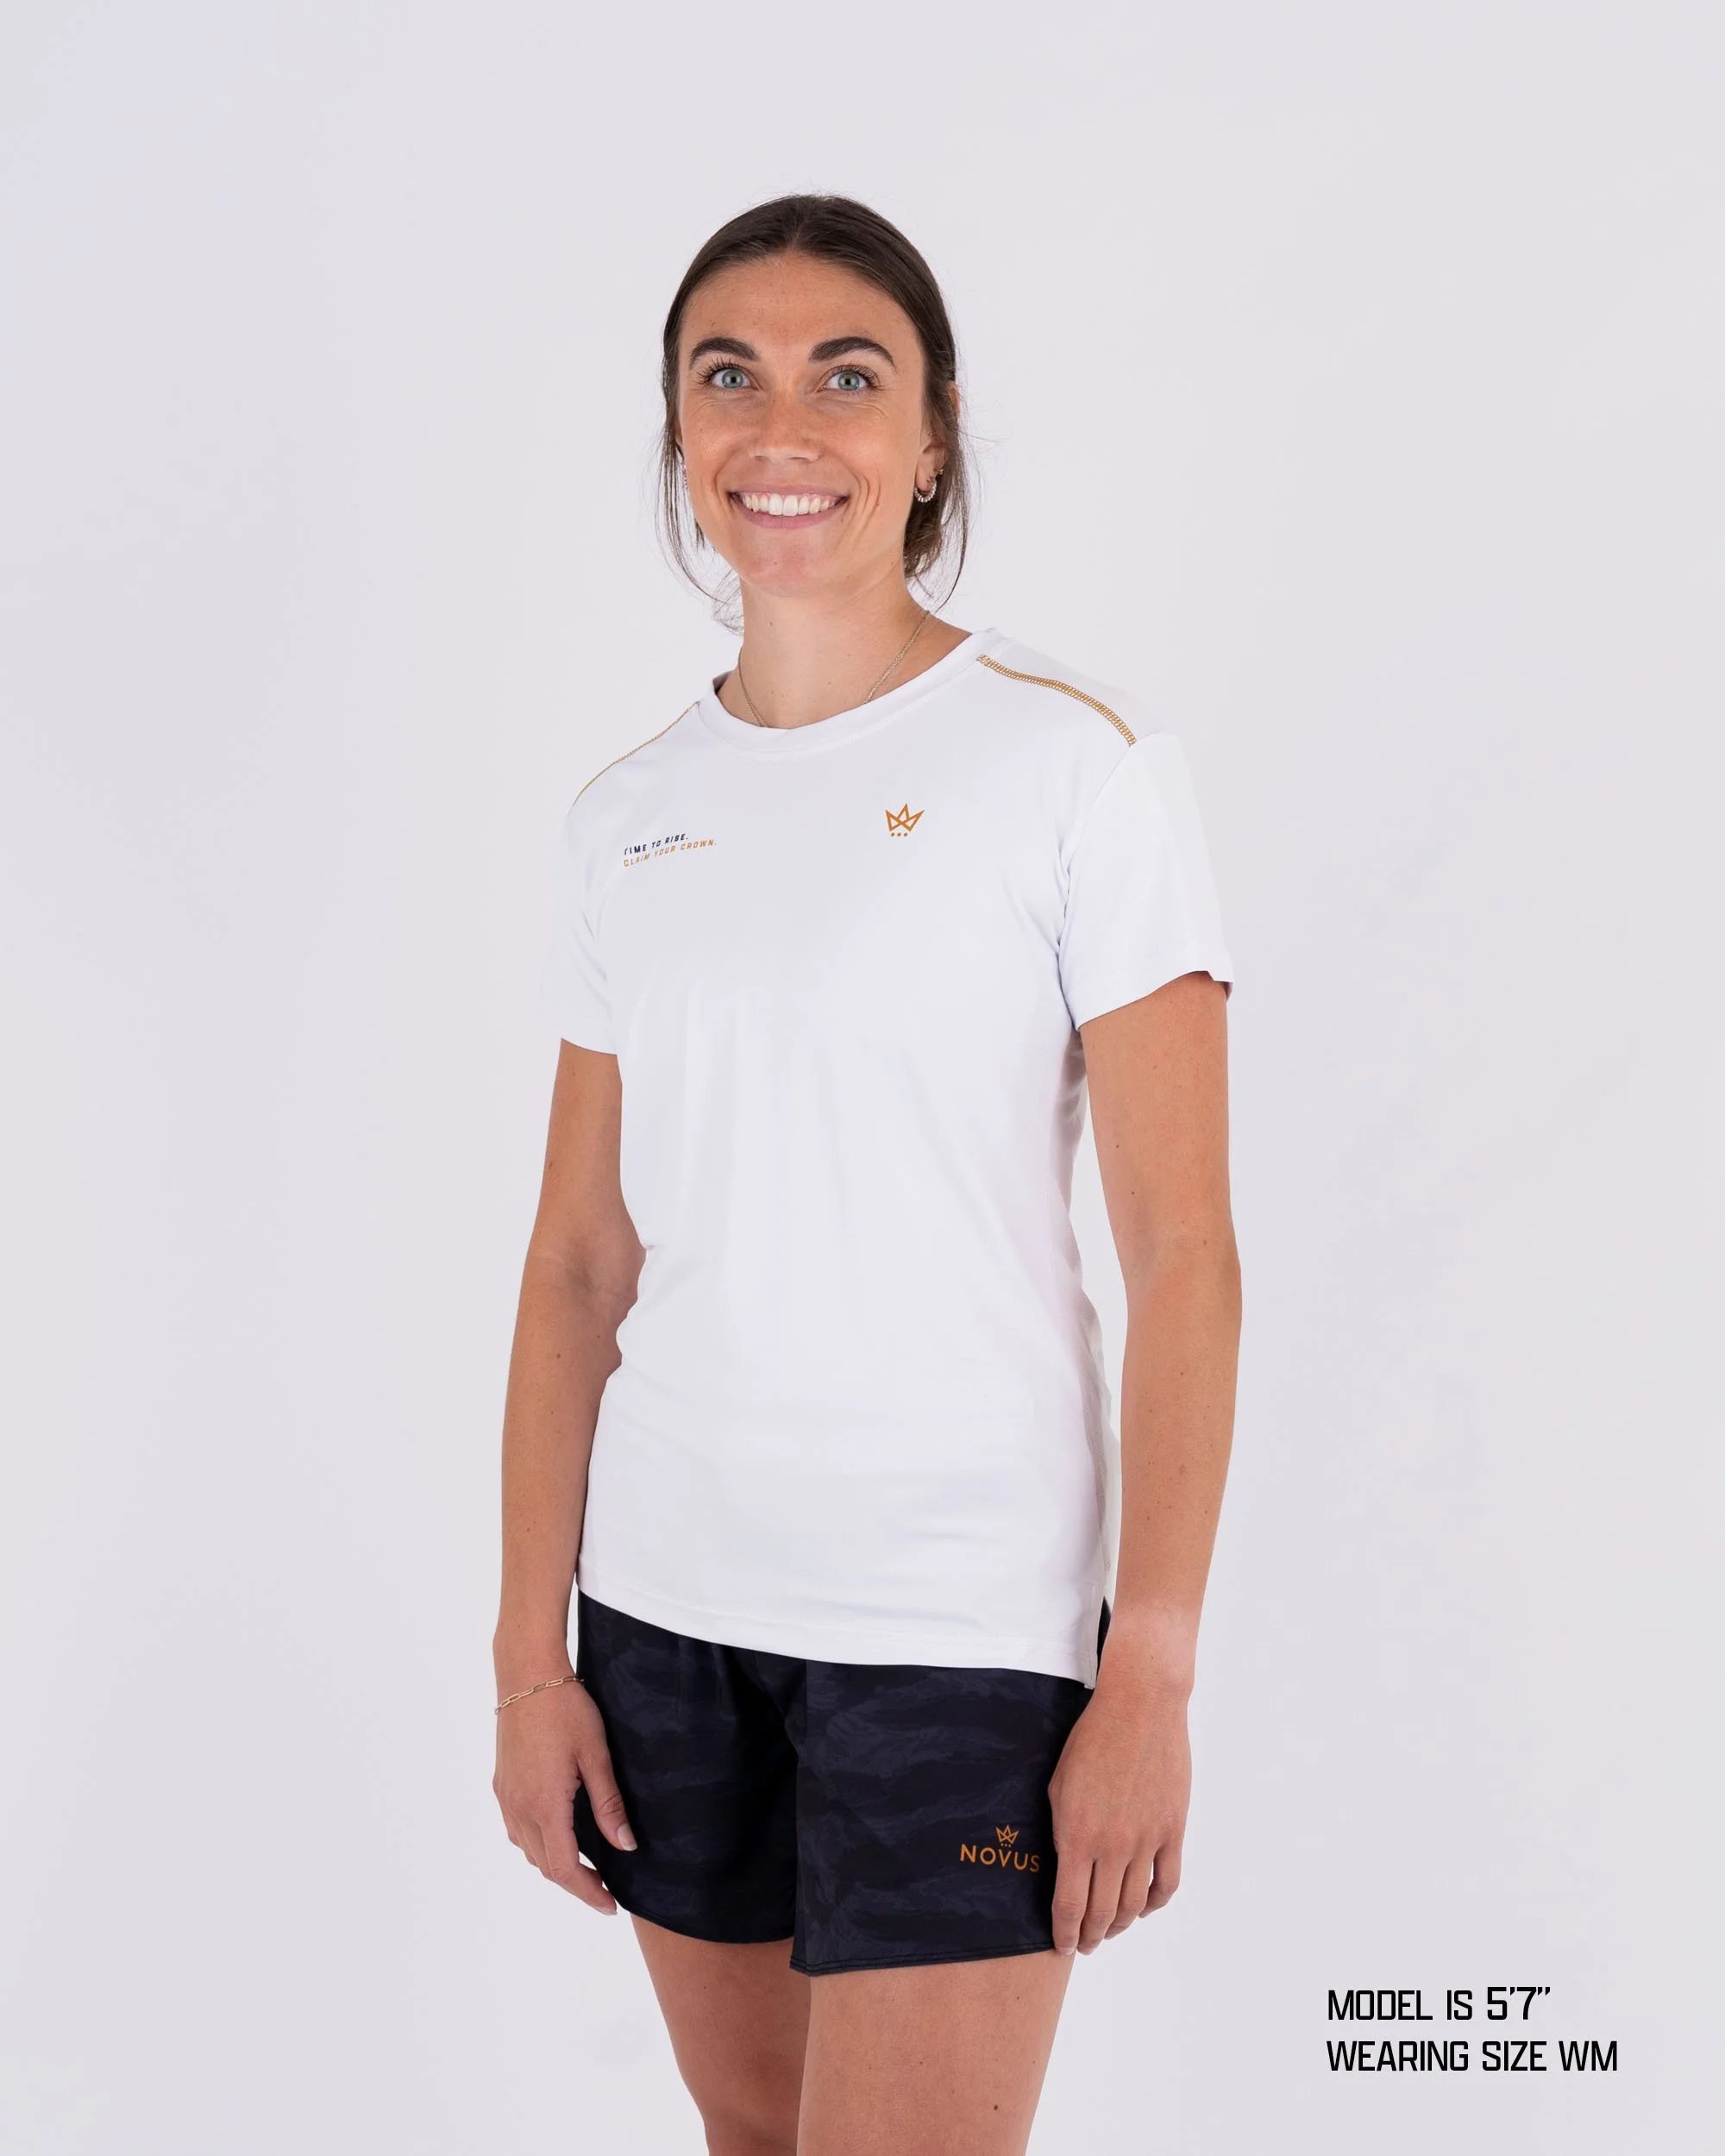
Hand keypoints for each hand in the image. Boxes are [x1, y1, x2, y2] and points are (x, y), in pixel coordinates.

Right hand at [492, 1678, 635, 1914]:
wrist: (526, 1674)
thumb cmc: (566, 1709)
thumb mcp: (596, 1755)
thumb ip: (609, 1805)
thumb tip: (626, 1846)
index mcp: (544, 1805)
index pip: (564, 1869)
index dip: (587, 1892)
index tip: (609, 1906)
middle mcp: (518, 1808)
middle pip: (544, 1865)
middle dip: (575, 1883)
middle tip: (604, 1890)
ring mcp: (506, 1797)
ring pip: (528, 1849)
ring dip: (555, 1864)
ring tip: (586, 1866)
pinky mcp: (502, 1784)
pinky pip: (518, 1829)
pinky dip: (538, 1842)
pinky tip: (557, 1833)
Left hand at [1046, 1677, 1190, 1955]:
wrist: (1139, 1707)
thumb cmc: (1091, 1740)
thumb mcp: (1059, 1784)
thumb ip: (1061, 1830)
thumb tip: (1063, 1868)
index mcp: (1078, 1834)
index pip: (1070, 1906)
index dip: (1065, 1933)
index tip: (1062, 1945)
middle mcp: (1114, 1845)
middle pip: (1103, 1913)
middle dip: (1091, 1936)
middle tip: (1085, 1943)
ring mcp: (1147, 1840)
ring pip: (1134, 1905)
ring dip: (1120, 1924)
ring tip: (1110, 1928)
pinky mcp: (1173, 1830)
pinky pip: (1167, 1883)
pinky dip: (1154, 1903)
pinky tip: (1143, 1906)